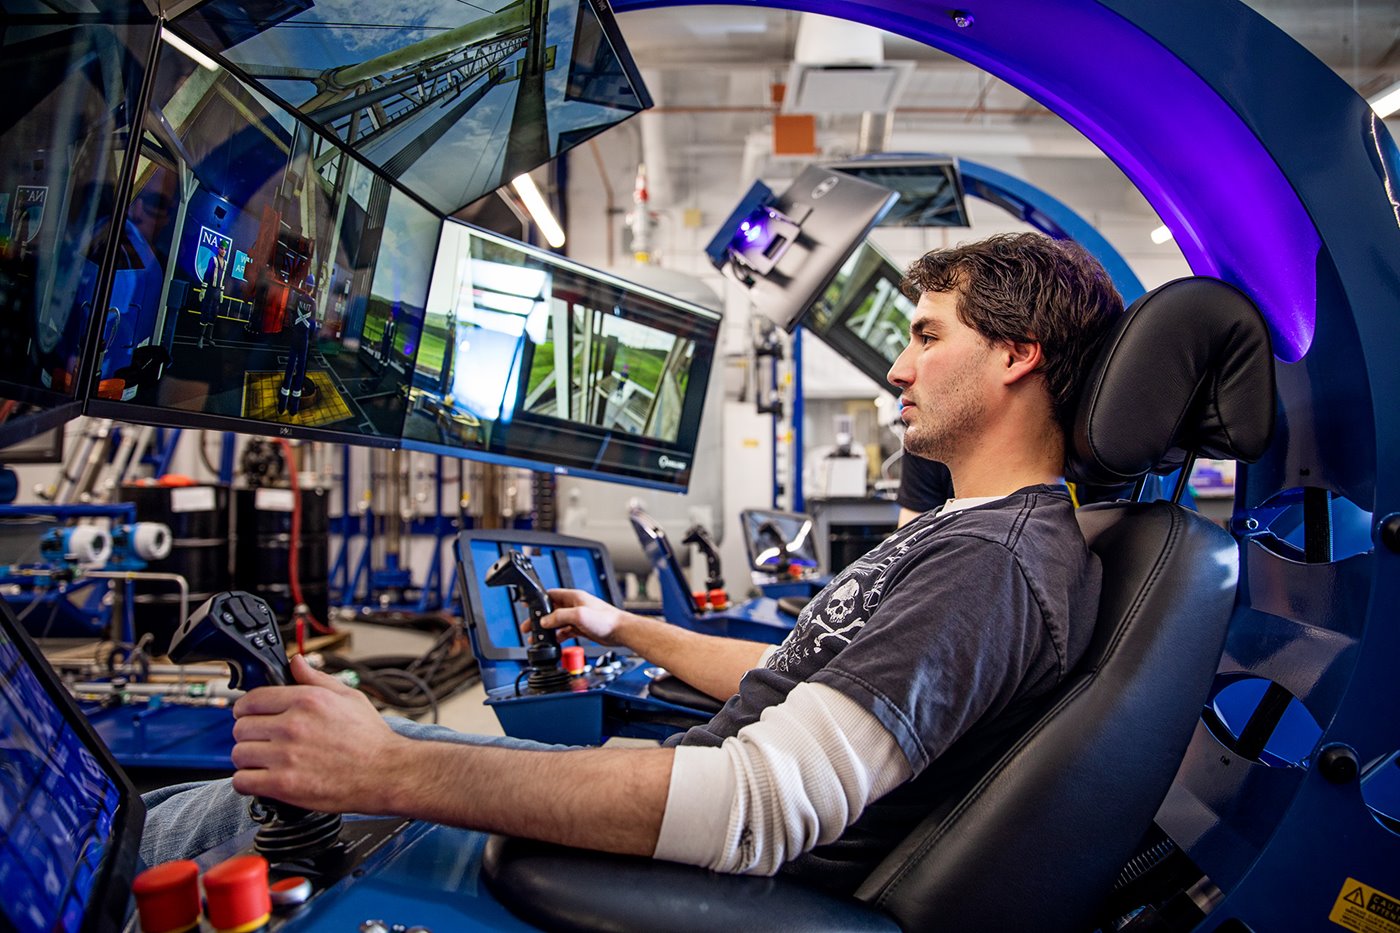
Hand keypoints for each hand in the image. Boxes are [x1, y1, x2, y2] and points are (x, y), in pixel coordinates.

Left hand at [229, 655, 408, 813]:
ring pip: (239, 754)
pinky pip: (242, 781)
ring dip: (248, 759)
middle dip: (248, 734)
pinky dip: (248, 781)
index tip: (251, 716)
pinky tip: (262, 778)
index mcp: (306, 700)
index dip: (247, 709)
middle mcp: (292, 725)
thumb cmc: (371, 738)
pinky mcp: (283, 784)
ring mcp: (286, 756)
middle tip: (262, 741)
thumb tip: (295, 662)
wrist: (386, 772)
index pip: (251, 700)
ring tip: (263, 761)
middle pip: (241, 727)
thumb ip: (316, 678)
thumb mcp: (348, 697)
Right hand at [528, 588, 630, 646]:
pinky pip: (566, 631)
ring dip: (547, 629)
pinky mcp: (582, 628)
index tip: (528, 605)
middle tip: (529, 626)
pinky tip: (554, 642)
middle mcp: (575, 606)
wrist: (621, 632)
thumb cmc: (606, 620)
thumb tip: (545, 620)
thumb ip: (560, 616)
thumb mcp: (579, 615)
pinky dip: (558, 636)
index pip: (551, 595)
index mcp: (574, 597)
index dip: (538, 600)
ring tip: (537, 637)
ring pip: (557, 622)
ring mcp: (578, 617)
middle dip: (539, 618)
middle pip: (552, 610)